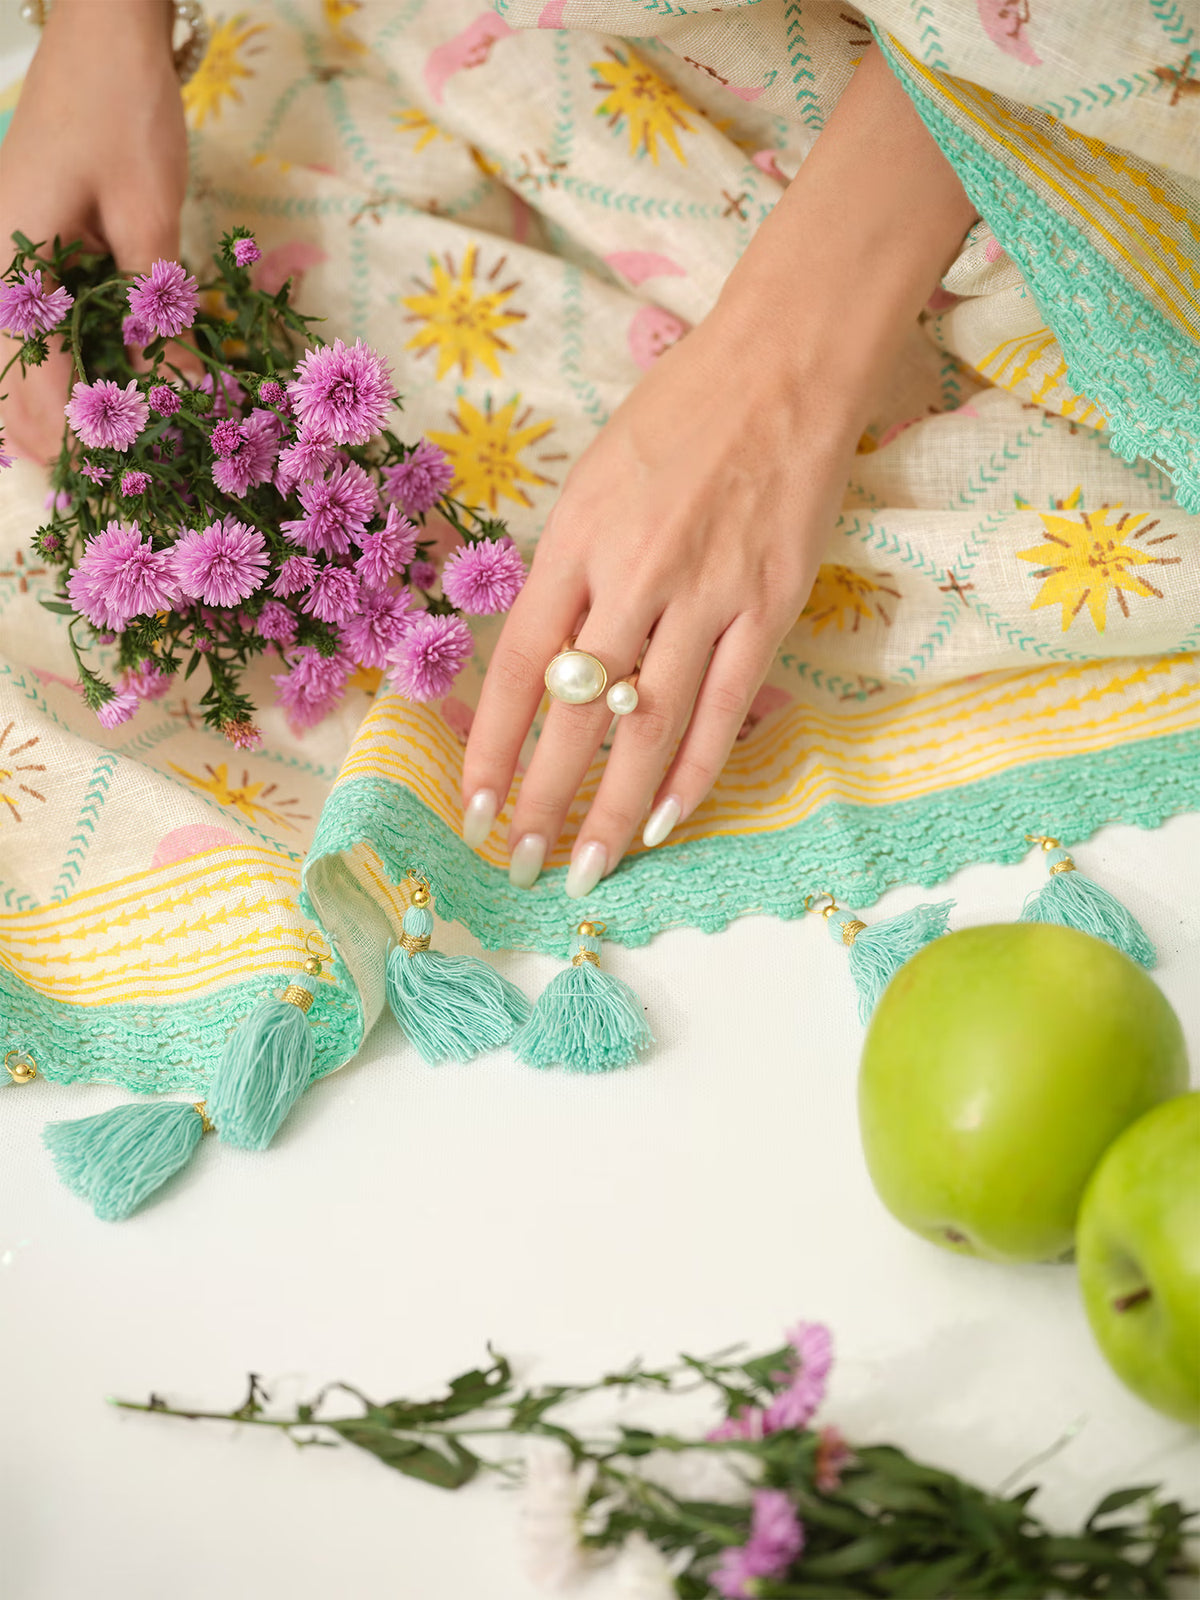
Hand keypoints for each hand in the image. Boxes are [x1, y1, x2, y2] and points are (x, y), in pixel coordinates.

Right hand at [0, 0, 187, 462]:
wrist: (101, 39)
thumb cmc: (123, 117)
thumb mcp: (150, 220)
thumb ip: (159, 311)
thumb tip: (184, 392)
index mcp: (11, 262)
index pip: (38, 376)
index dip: (76, 435)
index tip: (112, 479)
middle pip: (3, 380)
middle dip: (44, 437)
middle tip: (90, 490)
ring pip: (3, 357)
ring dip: (34, 409)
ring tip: (73, 463)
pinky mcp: (14, 248)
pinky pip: (18, 326)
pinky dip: (42, 365)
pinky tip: (68, 397)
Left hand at [463, 303, 854, 897]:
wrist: (783, 368)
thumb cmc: (676, 418)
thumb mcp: (592, 484)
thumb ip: (567, 575)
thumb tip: (545, 670)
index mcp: (574, 541)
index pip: (517, 666)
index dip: (490, 746)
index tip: (472, 806)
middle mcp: (632, 575)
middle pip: (575, 713)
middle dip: (541, 799)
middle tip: (518, 864)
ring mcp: (706, 595)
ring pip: (649, 726)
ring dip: (612, 809)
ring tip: (585, 870)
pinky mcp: (771, 606)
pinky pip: (725, 709)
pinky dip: (695, 774)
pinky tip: (667, 824)